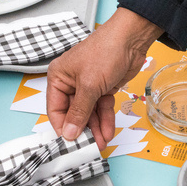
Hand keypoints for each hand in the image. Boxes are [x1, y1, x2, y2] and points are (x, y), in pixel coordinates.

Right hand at [46, 9, 162, 148]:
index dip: (62, 126)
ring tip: (101, 143)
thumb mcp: (89, 85)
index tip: (70, 142)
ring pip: (89, 113)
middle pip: (73, 113)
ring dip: (95, 128)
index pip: (55, 109)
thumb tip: (69, 132)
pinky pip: (101, 108)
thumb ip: (79, 111)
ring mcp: (88, 86)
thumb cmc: (105, 51)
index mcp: (59, 77)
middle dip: (82, 130)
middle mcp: (71, 82)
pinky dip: (105, 119)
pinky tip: (108, 131)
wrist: (131, 39)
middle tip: (89, 146)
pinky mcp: (103, 88)